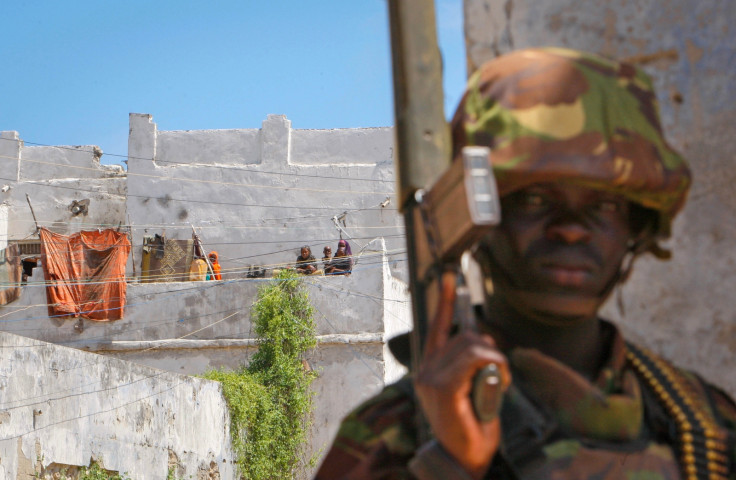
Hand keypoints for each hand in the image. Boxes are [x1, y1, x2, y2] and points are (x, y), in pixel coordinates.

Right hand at [414, 272, 510, 478]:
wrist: (464, 459)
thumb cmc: (471, 428)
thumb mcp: (471, 390)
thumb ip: (471, 365)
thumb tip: (483, 340)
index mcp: (429, 368)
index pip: (436, 328)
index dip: (444, 301)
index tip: (449, 277)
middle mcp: (425, 370)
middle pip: (464, 336)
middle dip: (489, 350)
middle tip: (499, 375)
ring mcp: (430, 378)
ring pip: (472, 346)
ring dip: (496, 361)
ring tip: (499, 384)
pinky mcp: (442, 386)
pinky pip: (476, 359)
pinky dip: (495, 366)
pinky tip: (499, 384)